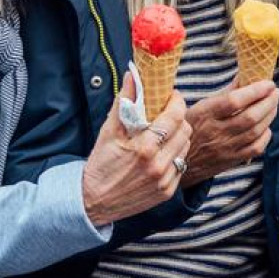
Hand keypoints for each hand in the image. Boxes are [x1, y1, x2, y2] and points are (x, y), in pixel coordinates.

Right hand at [80, 76, 191, 225]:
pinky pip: (181, 165)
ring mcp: (165, 180)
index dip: (177, 102)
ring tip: (164, 134)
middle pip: (185, 130)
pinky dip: (174, 156)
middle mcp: (158, 165)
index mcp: (144, 148)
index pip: (175, 117)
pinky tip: (161, 154)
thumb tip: (133, 75)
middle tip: (167, 114)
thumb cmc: (100, 165)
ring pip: (186, 147)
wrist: (92, 202)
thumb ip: (123, 102)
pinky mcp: (168, 192)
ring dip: (178, 136)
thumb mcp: (108, 132)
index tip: (172, 96)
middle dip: (178, 118)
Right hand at [180, 80, 278, 185]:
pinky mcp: (231, 161)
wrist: (177, 161)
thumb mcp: (198, 107)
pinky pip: (255, 149)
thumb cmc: (189, 127)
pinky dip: (265, 136)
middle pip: (250, 117)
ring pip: (255, 132)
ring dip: (269, 116)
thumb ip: (222, 94)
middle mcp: (215, 132)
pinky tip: (266, 127)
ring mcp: (225, 148)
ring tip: (274, 104)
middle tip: (276, 92)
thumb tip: (243, 76)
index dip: (254, 91)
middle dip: (268, 102)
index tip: (267, 83)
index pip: (234, 101)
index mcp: (205, 114)